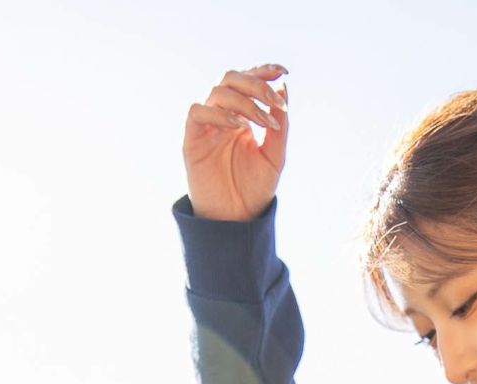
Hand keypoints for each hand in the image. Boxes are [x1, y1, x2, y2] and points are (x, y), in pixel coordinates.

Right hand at [183, 62, 289, 221]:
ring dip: (245, 102)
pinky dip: (219, 114)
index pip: (248, 82)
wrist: (237, 219)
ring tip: (264, 122)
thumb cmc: (254, 189)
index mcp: (242, 116)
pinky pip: (198, 112)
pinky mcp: (192, 139)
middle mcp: (223, 116)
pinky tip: (239, 126)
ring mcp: (207, 126)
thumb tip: (284, 89)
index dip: (263, 71)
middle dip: (256, 84)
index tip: (283, 71)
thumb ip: (279, 126)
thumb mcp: (274, 157)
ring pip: (218, 92)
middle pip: (232, 78)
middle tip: (276, 101)